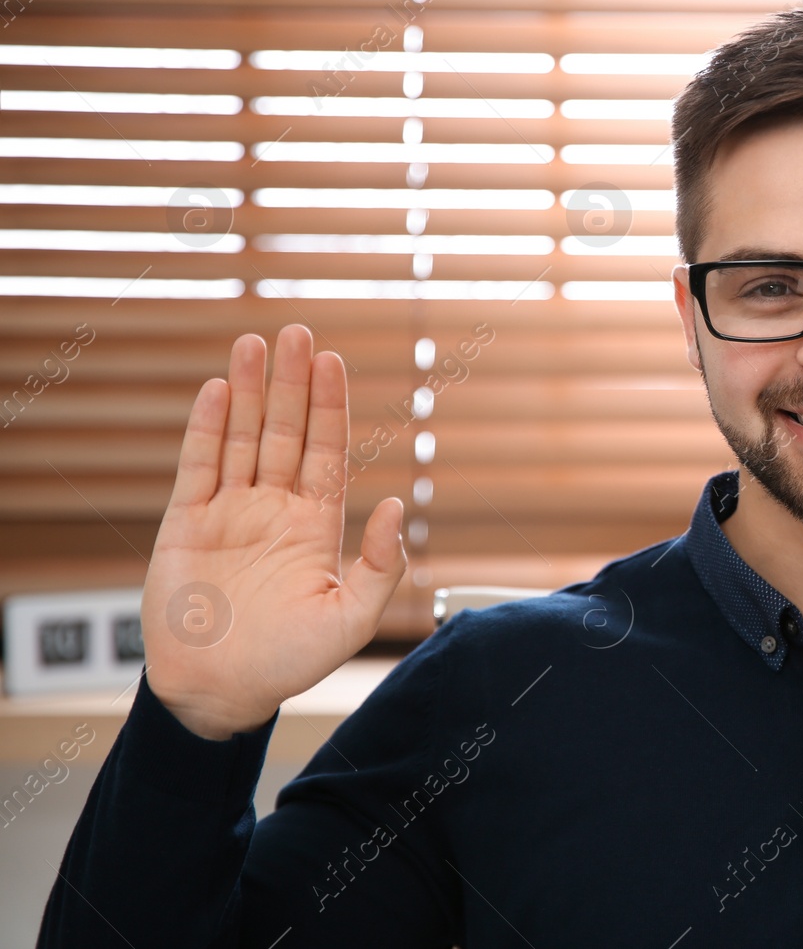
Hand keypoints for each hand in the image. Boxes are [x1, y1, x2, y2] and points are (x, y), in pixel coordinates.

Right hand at [140, 325, 406, 739]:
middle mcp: (275, 509)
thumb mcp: (351, 619)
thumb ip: (380, 565)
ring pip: (241, 439)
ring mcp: (230, 512)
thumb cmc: (288, 662)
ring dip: (247, 392)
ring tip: (254, 343)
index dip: (329, 406)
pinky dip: (205, 429)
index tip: (333, 361)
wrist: (219, 691)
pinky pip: (197, 467)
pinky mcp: (187, 524)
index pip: (326, 451)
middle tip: (297, 331)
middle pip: (284, 431)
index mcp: (316, 525)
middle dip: (291, 383)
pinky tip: (215, 390)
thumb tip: (395, 506)